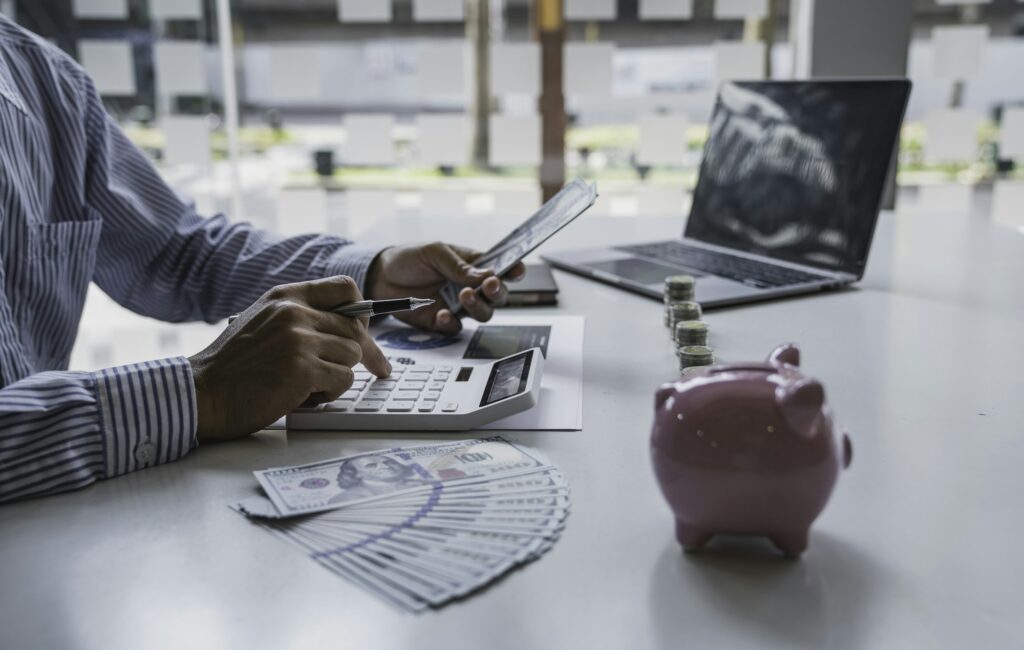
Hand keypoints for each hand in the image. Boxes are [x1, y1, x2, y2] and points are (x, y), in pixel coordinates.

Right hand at [188, 276, 390, 442]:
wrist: (201, 394)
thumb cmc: (232, 367)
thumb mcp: (262, 322)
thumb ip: (297, 317)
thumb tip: (346, 325)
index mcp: (285, 296)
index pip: (344, 287)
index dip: (361, 311)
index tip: (365, 330)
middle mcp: (293, 312)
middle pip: (355, 327)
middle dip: (367, 353)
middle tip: (379, 369)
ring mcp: (299, 339)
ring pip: (352, 355)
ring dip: (339, 375)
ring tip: (311, 385)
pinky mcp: (303, 368)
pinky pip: (343, 379)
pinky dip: (330, 393)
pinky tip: (304, 397)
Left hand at [365, 242, 525, 333]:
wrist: (380, 277)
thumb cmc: (410, 258)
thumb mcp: (434, 252)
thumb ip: (458, 265)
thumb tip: (484, 275)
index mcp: (473, 265)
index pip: (501, 269)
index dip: (513, 271)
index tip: (517, 271)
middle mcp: (470, 287)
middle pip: (498, 296)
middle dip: (498, 292)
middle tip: (489, 285)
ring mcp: (458, 306)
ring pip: (483, 313)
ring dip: (478, 306)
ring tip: (464, 295)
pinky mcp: (443, 321)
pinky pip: (456, 327)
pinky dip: (453, 322)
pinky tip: (443, 314)